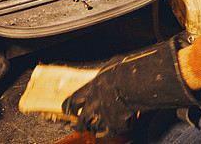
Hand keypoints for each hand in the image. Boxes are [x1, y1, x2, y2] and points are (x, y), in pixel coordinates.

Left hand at [61, 36, 200, 138]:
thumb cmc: (126, 69)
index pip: (74, 99)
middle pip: (82, 118)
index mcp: (92, 87)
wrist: (133, 82)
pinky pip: (108, 133)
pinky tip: (105, 135)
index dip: (69, 106)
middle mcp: (94, 103)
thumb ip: (109, 71)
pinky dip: (106, 135)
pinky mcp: (114, 123)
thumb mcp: (113, 64)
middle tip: (77, 127)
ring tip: (93, 131)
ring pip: (93, 127)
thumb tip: (112, 66)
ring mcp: (104, 114)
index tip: (67, 110)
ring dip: (93, 129)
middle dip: (79, 124)